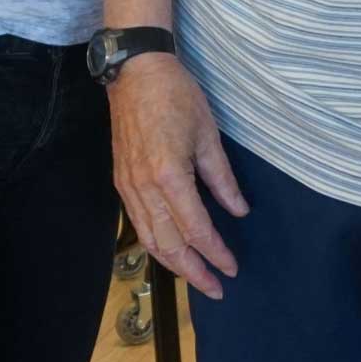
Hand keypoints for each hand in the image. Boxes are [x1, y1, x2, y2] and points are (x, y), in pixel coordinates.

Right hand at [108, 53, 248, 297]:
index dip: (215, 252)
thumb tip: (239, 211)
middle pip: (170, 244)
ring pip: (150, 239)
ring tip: (195, 276)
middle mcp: (144, 189)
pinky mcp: (121, 181)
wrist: (135, 73)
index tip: (232, 267)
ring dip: (173, 263)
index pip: (196, 229)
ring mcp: (128, 187)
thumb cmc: (176, 96)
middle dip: (194, 271)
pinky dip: (155, 244)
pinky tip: (170, 250)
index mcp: (169, 177)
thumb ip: (223, 178)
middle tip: (216, 288)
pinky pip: (138, 224)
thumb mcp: (208, 135)